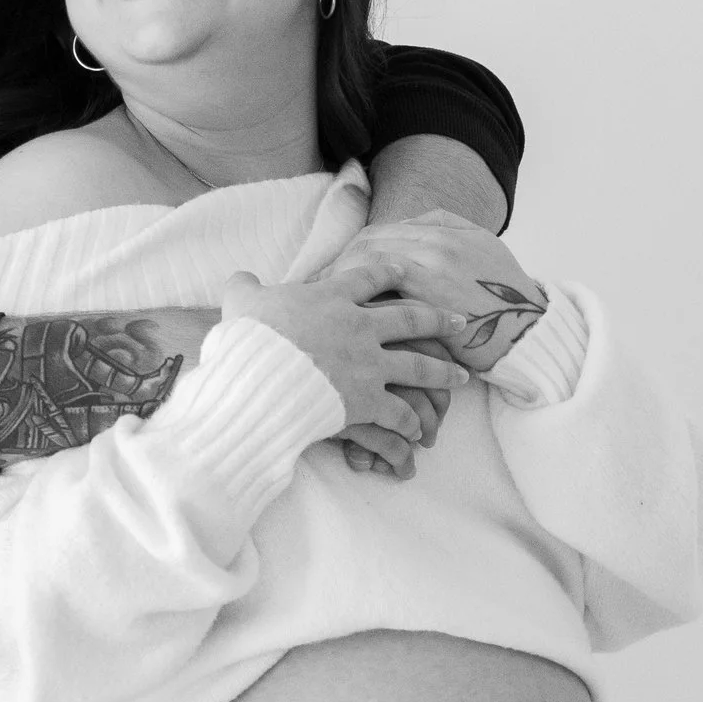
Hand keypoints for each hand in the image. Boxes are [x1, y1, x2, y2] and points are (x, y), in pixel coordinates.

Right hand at [220, 258, 466, 462]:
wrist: (257, 377)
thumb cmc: (248, 338)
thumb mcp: (241, 303)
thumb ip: (245, 289)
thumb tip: (240, 280)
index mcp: (332, 297)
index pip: (369, 277)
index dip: (389, 272)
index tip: (405, 271)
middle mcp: (360, 326)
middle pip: (411, 317)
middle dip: (438, 319)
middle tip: (461, 320)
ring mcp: (368, 364)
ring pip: (418, 365)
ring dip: (443, 372)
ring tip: (463, 377)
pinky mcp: (367, 400)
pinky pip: (398, 412)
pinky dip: (410, 422)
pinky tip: (419, 430)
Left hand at [325, 211, 547, 377]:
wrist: (530, 328)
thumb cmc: (503, 291)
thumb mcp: (480, 242)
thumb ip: (442, 225)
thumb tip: (404, 223)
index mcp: (440, 230)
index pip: (376, 235)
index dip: (348, 253)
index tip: (329, 273)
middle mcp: (432, 246)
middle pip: (365, 249)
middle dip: (336, 270)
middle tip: (314, 293)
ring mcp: (430, 274)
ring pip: (368, 270)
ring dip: (340, 288)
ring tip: (323, 308)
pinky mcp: (429, 306)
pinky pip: (381, 299)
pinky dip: (358, 308)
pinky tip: (344, 324)